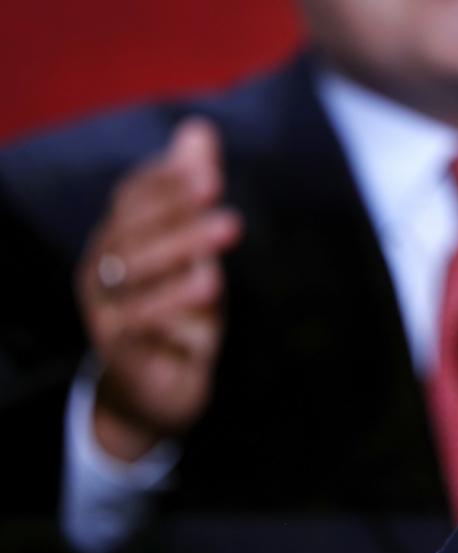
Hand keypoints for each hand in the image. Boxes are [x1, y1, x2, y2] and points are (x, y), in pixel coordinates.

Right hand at [75, 118, 242, 461]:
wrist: (155, 387)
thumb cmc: (174, 306)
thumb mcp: (191, 248)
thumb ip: (192, 192)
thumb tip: (200, 130)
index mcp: (119, 238)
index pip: (133, 198)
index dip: (165, 180)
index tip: (206, 167)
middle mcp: (103, 271)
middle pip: (132, 233)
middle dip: (176, 213)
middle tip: (223, 198)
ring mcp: (106, 313)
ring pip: (132, 278)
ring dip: (179, 254)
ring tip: (223, 242)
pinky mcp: (119, 354)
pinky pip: (135, 327)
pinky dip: (168, 308)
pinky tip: (207, 287)